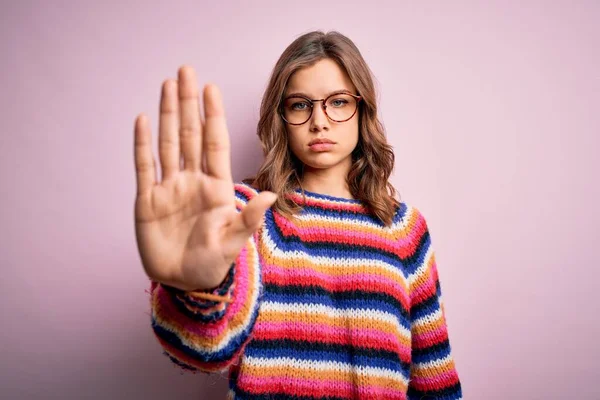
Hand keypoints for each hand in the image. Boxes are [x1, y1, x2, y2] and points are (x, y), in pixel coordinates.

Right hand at [133, 66, 275, 290]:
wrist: (185, 283)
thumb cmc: (213, 264)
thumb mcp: (233, 242)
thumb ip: (249, 218)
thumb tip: (271, 196)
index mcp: (215, 186)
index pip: (214, 143)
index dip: (212, 115)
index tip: (210, 88)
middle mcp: (192, 181)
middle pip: (190, 134)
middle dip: (188, 103)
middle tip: (186, 70)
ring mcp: (169, 188)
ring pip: (168, 143)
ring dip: (167, 114)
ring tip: (167, 85)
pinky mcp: (148, 200)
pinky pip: (144, 166)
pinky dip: (142, 143)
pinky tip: (143, 120)